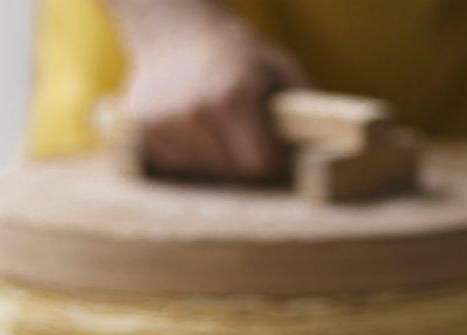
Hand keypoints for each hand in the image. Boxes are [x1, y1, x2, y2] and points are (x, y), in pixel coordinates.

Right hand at [120, 8, 305, 179]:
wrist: (174, 30)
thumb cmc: (234, 51)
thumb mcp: (278, 65)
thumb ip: (303, 103)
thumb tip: (325, 144)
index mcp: (233, 96)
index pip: (260, 163)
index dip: (273, 158)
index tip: (274, 148)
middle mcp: (195, 112)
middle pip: (232, 172)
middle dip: (243, 158)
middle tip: (244, 132)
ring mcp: (163, 123)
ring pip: (202, 171)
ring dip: (214, 158)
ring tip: (214, 125)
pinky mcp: (141, 131)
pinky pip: (174, 165)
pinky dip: (187, 154)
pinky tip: (190, 127)